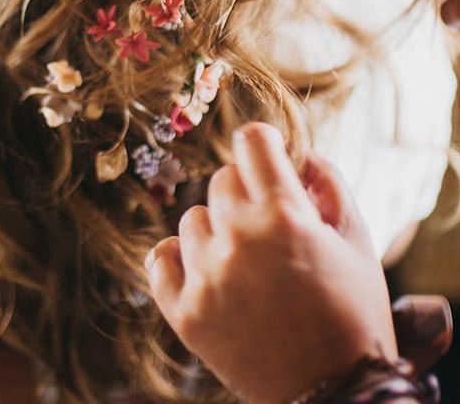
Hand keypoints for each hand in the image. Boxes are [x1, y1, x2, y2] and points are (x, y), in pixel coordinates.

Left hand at [146, 123, 396, 403]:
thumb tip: (296, 152)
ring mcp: (206, 277)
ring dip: (217, 230)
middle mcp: (238, 239)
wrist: (336, 397)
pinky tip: (208, 271)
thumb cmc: (353, 314)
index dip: (266, 147)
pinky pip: (161, 258)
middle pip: (221, 178)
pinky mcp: (184, 313)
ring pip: (193, 217)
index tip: (273, 162)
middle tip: (271, 227)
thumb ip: (327, 182)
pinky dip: (179, 260)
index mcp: (284, 215)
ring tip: (249, 263)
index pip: (251, 140)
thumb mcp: (357, 241)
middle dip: (247, 193)